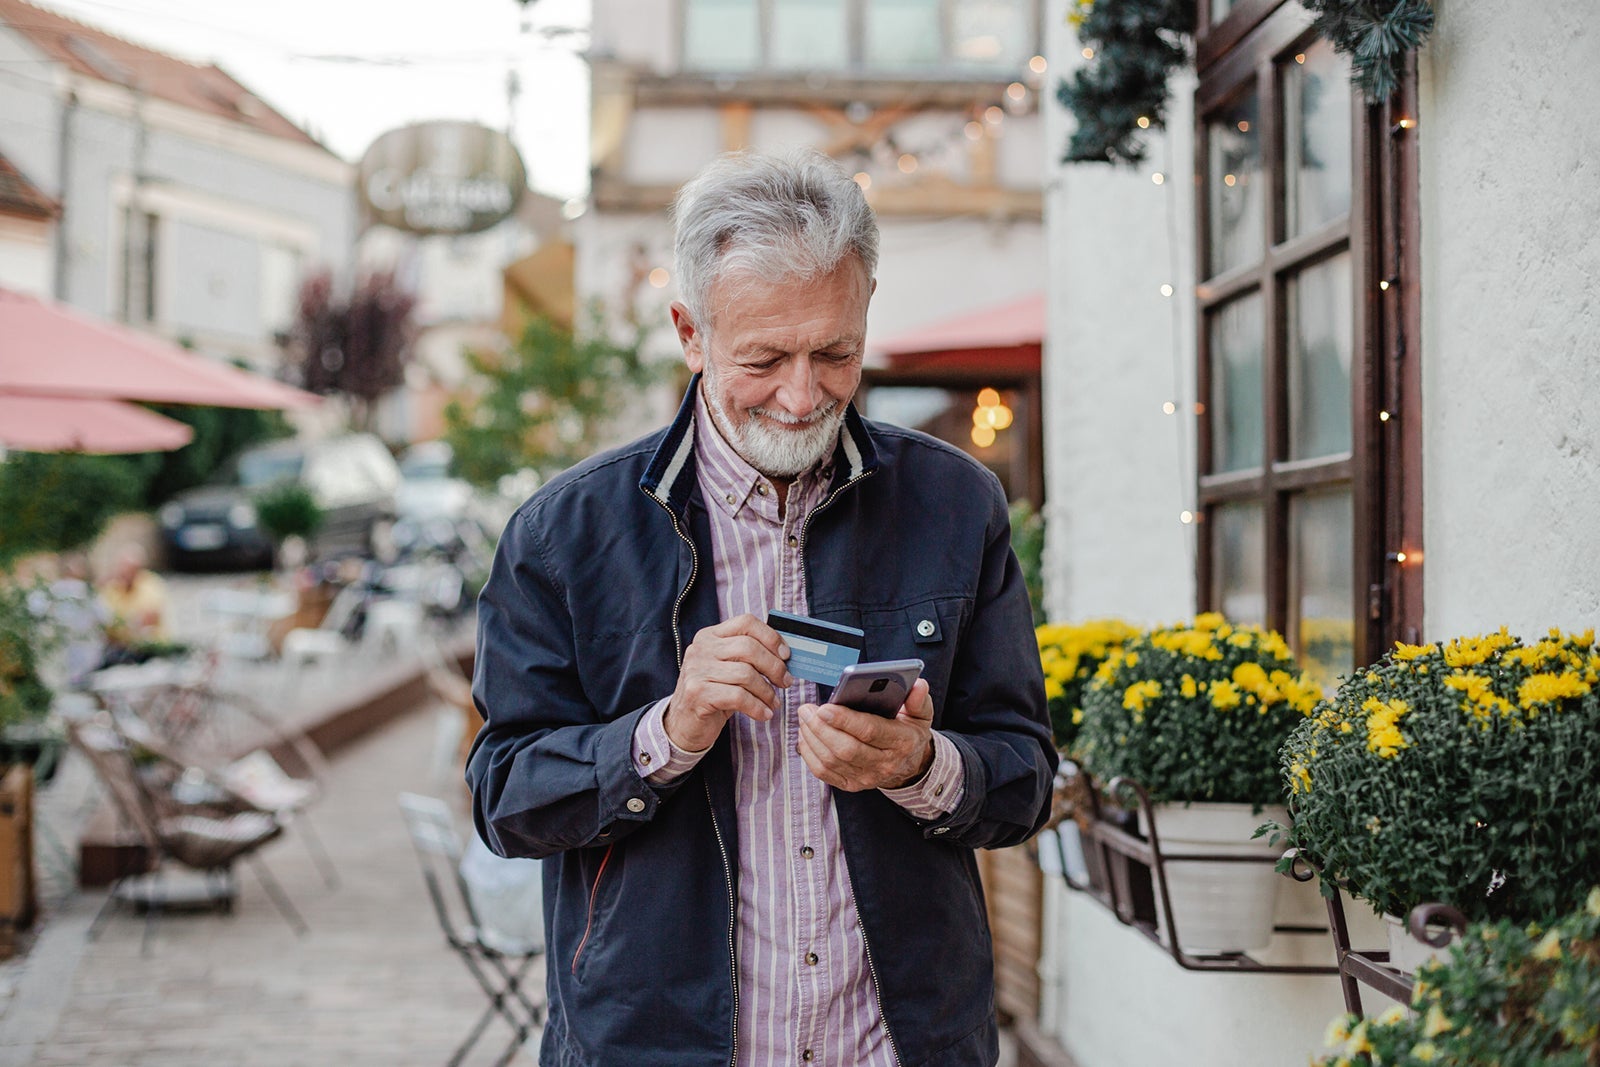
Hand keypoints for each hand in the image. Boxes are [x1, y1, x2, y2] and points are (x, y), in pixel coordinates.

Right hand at [664, 614, 792, 752]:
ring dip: (767, 692)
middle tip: (786, 682)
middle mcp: (701, 648)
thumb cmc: (715, 693)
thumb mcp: (728, 668)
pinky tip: (764, 714)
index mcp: (710, 636)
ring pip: (746, 674)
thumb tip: (786, 654)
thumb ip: (749, 656)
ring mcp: (697, 670)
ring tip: (774, 703)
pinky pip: (739, 697)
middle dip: (774, 667)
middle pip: (749, 647)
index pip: (746, 622)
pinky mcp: (698, 693)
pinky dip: (757, 707)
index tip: (786, 655)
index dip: (771, 637)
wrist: (684, 723)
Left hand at [797, 679, 934, 791]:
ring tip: (804, 717)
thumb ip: (919, 700)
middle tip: (807, 709)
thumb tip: (918, 685)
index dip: (845, 720)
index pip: (870, 731)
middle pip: (845, 748)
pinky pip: (823, 772)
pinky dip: (809, 753)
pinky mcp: (851, 785)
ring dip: (812, 737)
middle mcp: (884, 764)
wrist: (909, 766)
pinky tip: (806, 735)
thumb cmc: (909, 733)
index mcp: (901, 742)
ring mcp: (866, 778)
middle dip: (821, 728)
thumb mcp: (921, 715)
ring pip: (831, 760)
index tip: (825, 707)